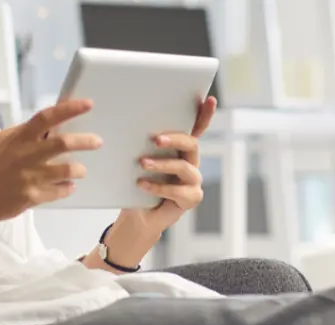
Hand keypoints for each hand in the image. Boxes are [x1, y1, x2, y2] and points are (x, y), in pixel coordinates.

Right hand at [0, 99, 101, 227]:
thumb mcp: (1, 143)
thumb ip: (23, 133)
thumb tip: (51, 125)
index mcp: (18, 138)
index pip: (46, 117)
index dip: (68, 108)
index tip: (88, 104)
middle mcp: (24, 155)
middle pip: (62, 142)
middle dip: (85, 140)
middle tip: (97, 141)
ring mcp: (28, 177)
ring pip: (67, 169)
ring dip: (79, 169)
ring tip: (81, 170)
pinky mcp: (32, 197)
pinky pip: (61, 190)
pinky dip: (67, 188)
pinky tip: (67, 186)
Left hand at [116, 96, 217, 234]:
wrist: (138, 214)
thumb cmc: (137, 182)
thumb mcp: (137, 160)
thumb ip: (140, 145)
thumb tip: (125, 124)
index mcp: (180, 149)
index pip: (196, 128)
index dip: (205, 115)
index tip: (209, 100)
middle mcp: (190, 162)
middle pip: (191, 144)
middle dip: (174, 139)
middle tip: (155, 139)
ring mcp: (193, 180)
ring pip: (183, 167)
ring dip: (162, 165)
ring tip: (142, 164)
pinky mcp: (191, 198)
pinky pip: (178, 191)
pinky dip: (158, 187)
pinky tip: (142, 185)